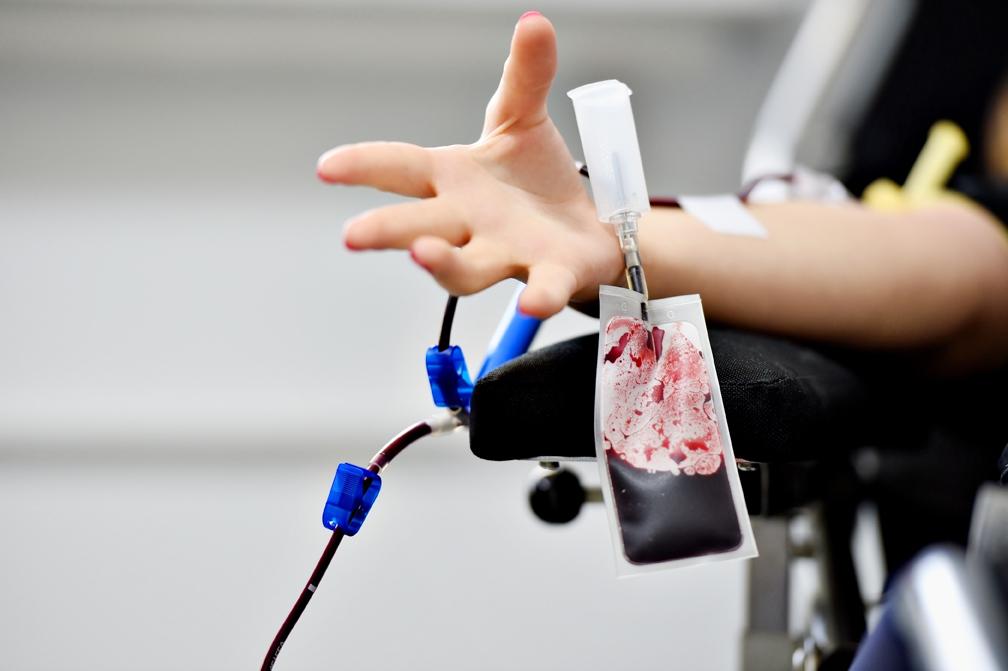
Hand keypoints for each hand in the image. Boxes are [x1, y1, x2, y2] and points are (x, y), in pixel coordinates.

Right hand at [317, 12, 622, 318]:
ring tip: (424, 254)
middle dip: (387, 230)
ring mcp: (507, 251)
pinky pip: (543, 288)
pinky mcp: (551, 273)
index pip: (401, 169)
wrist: (586, 231)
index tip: (328, 167)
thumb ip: (525, 75)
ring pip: (467, 266)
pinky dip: (539, 294)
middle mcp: (470, 222)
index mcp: (454, 181)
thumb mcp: (523, 121)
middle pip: (420, 226)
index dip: (363, 166)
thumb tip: (535, 22)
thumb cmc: (536, 183)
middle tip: (354, 234)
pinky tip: (535, 298)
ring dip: (445, 263)